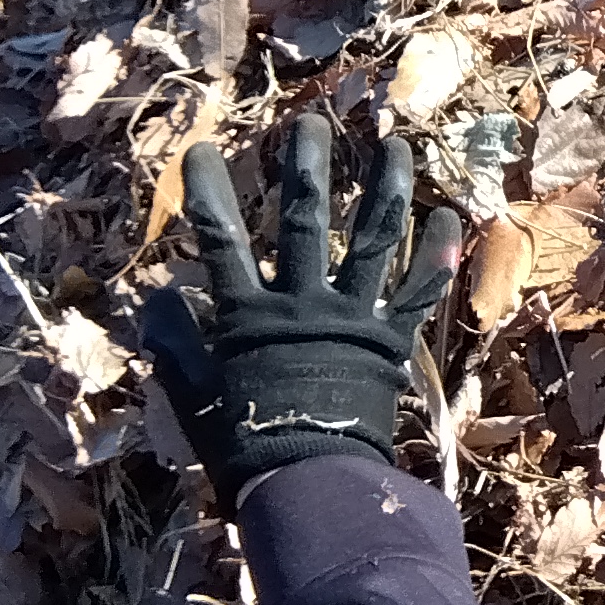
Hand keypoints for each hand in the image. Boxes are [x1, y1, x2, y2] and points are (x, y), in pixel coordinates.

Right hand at [136, 115, 464, 503]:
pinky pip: (418, 290)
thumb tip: (153, 298)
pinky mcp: (390, 340)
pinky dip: (436, 253)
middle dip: (305, 168)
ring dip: (385, 188)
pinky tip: (451, 214)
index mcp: (249, 315)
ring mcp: (353, 317)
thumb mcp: (195, 397)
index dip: (211, 194)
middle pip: (303, 221)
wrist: (311, 482)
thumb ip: (174, 345)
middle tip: (309, 122)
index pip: (220, 242)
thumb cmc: (245, 445)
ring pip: (372, 240)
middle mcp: (303, 303)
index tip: (202, 150)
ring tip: (394, 144)